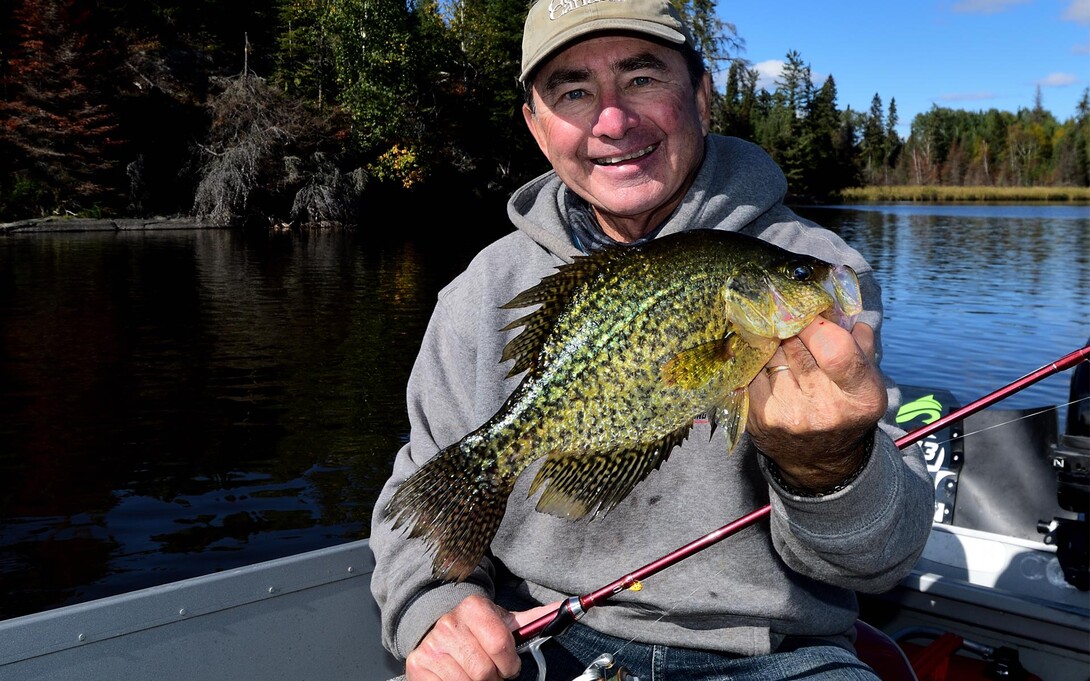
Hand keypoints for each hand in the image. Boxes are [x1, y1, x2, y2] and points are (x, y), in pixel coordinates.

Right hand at [405, 595, 560, 680]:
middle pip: (484, 670)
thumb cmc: (477, 630)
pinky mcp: (418, 666)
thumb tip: (571, 607)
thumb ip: (535, 619)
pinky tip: (458, 677)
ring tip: (475, 675)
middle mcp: (449, 623)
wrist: (436, 630)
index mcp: (474, 608)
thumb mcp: (504, 621)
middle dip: (494, 677)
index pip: (501, 645)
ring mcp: (432, 646)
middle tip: (492, 673)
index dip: (510, 664)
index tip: (510, 666)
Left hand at [746, 319, 886, 491]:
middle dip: (792, 328)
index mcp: (861, 396)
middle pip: (796, 346)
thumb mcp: (865, 381)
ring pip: (770, 355)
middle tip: (790, 323)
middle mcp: (826, 409)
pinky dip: (756, 361)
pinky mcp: (760, 418)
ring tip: (779, 345)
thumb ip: (858, 342)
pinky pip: (751, 371)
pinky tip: (763, 361)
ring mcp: (790, 416)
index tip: (812, 316)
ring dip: (773, 343)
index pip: (836, 349)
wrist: (820, 461)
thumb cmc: (844, 409)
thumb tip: (836, 306)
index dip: (818, 325)